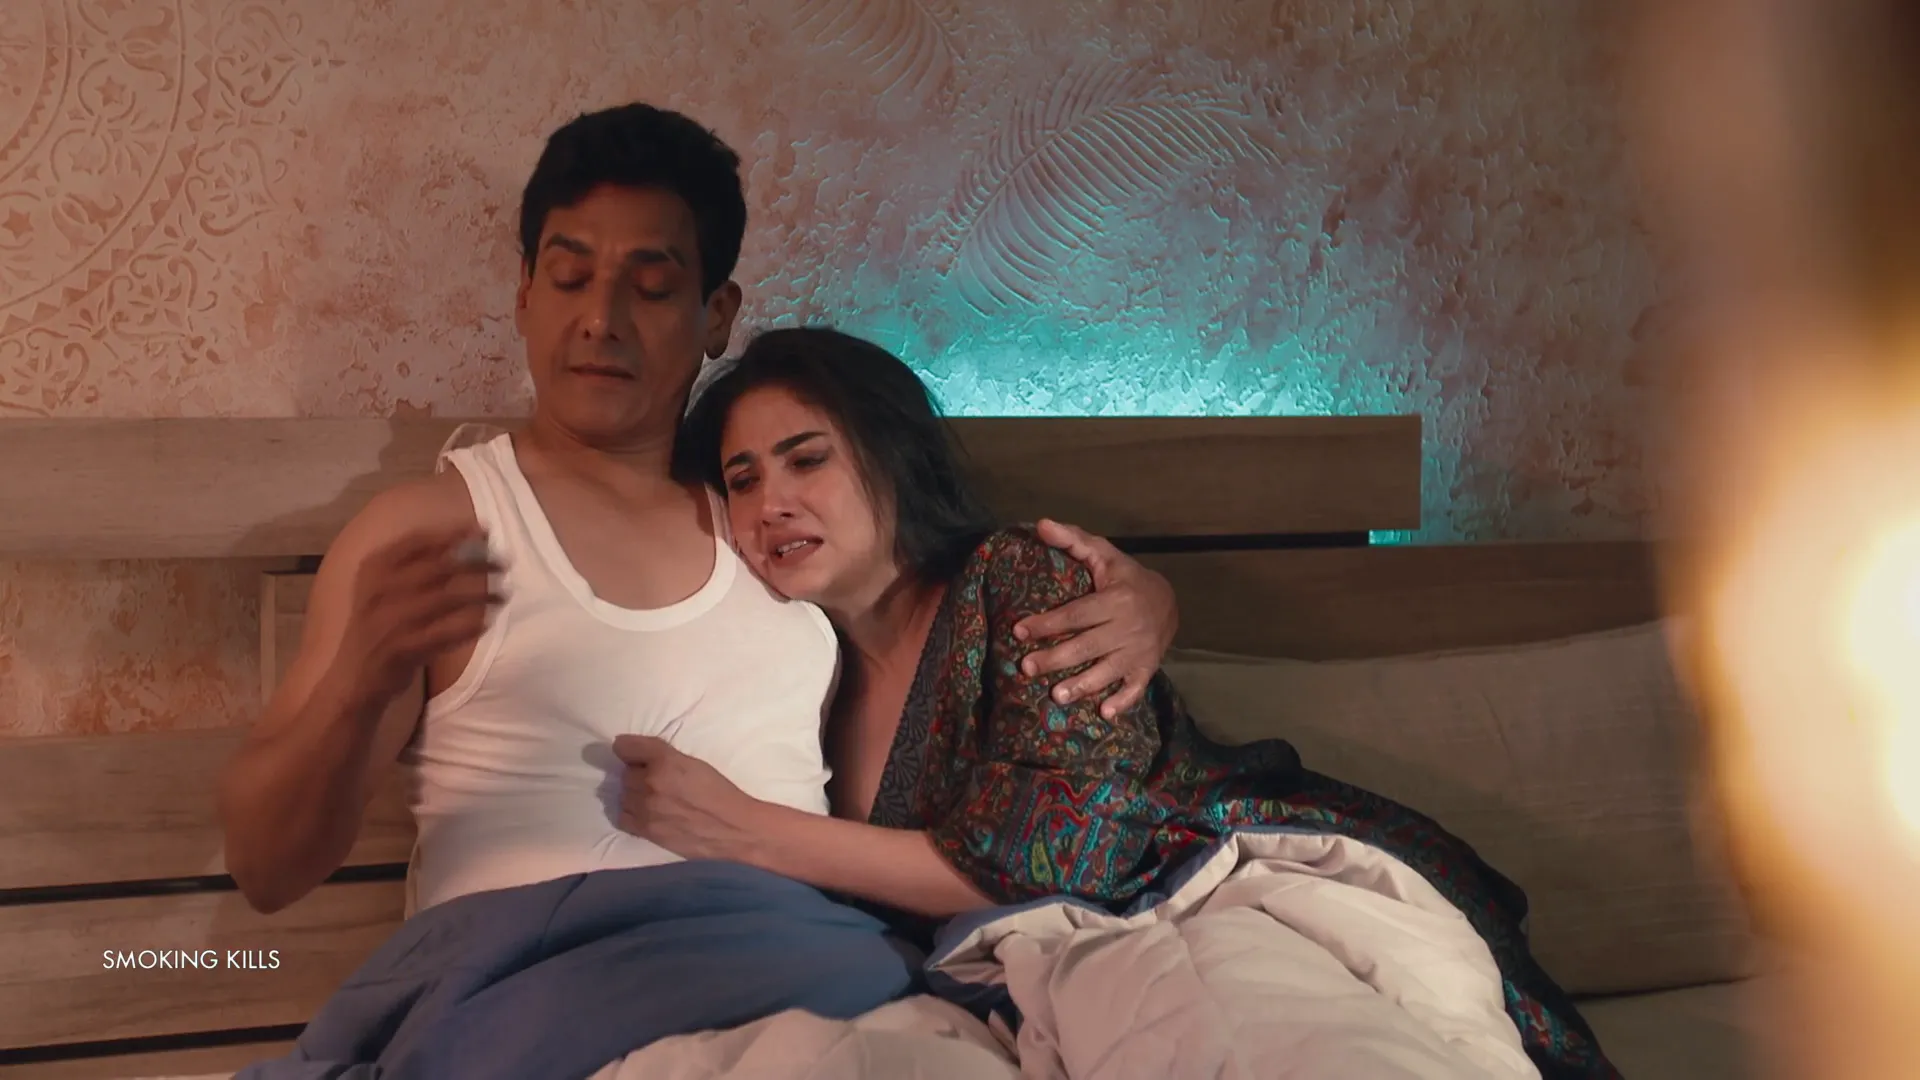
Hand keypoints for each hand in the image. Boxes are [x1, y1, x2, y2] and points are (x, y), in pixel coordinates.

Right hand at [336, 526, 504, 703]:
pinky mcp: (402, 649)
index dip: (454, 533)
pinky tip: (486, 623)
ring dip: (481, 594)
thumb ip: (409, 568)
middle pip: (438, 566)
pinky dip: (469, 627)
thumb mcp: (379, 591)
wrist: (350, 678)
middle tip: (503, 562)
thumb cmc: (374, 629)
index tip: (484, 530)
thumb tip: (460, 542)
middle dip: (477, 561)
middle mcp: (379, 590)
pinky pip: (446, 633)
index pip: (417, 541)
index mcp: (373, 570)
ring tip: (504, 594)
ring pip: (447, 598)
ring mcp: (390, 620)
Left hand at [613, 735, 764, 861]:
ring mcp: (646, 808)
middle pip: (625, 773)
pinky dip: (630, 814)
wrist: (733, 828)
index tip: (633, 754)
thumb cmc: (719, 792)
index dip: (629, 749)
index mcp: (665, 760)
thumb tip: (642, 758)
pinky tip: (645, 814)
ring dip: (633, 795)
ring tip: (651, 799)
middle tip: (655, 781)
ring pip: (623, 795)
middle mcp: (650, 781)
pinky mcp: (646, 830)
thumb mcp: (694, 763)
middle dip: (637, 775)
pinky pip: (623, 817)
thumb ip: (665, 757)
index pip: (625, 747)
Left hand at [1014, 518, 1178, 717]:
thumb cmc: (1125, 577)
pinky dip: (1122, 702)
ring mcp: (1138, 651)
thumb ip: (1073, 540)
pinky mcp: (1146, 669)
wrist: (1168, 599)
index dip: (1048, 623)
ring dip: (1083, 685)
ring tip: (1057, 696)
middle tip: (1026, 667)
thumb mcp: (1103, 554)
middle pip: (1086, 646)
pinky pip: (1135, 689)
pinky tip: (1105, 713)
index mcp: (1115, 600)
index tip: (1019, 630)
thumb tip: (1041, 524)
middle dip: (1056, 658)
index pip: (1076, 614)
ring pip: (1108, 671)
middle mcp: (1127, 628)